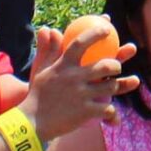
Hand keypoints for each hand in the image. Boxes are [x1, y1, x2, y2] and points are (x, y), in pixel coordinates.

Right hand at [22, 23, 136, 141]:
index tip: (107, 27)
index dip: (95, 33)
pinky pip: (107, 109)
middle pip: (104, 66)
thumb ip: (48, 49)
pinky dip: (112, 113)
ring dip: (118, 86)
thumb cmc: (38, 95)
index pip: (80, 43)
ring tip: (119, 86)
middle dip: (117, 64)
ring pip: (110, 87)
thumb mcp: (41, 70)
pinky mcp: (85, 112)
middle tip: (117, 66)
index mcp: (63, 66)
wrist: (32, 123)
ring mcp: (80, 95)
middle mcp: (74, 78)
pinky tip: (113, 117)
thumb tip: (49, 29)